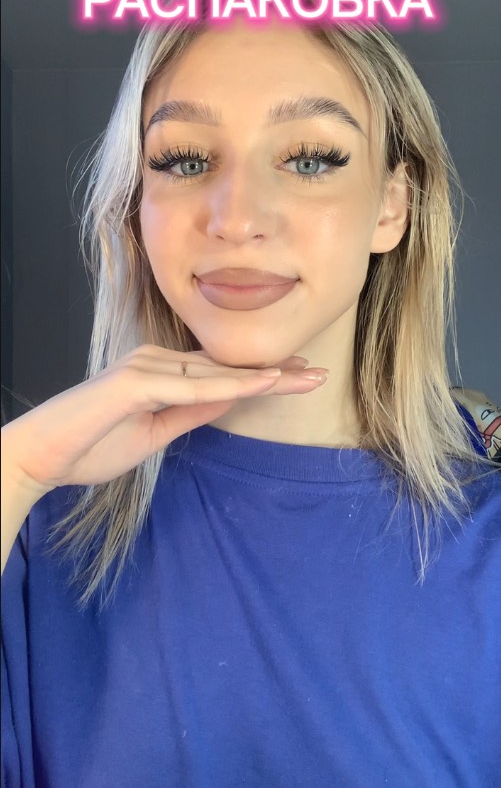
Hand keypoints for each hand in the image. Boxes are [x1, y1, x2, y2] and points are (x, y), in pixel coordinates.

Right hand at [1, 345, 328, 499]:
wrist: (39, 456)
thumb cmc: (89, 446)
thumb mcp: (155, 434)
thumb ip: (190, 414)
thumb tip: (226, 403)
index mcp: (159, 373)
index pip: (218, 372)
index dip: (259, 374)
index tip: (296, 377)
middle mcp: (155, 361)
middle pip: (225, 367)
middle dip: (273, 372)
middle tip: (317, 373)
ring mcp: (144, 368)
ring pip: (215, 373)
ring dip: (261, 377)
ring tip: (303, 378)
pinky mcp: (133, 383)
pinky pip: (191, 387)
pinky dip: (229, 388)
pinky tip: (261, 387)